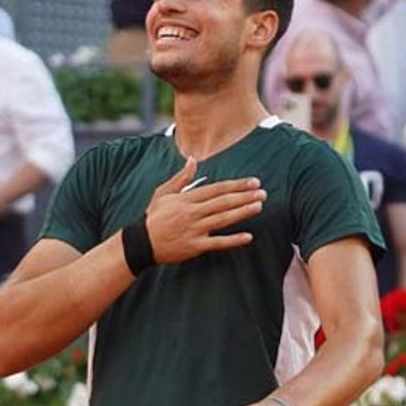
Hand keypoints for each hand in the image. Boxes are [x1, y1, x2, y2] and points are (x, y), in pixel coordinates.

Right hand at [142, 158, 264, 263]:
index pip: (217, 189)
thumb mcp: (163, 193)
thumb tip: (193, 159)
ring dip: (242, 212)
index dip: (236, 185)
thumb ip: (181, 177)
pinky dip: (233, 240)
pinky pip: (217, 243)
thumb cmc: (154, 216)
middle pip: (223, 202)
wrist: (142, 243)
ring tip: (259, 206)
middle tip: (263, 193)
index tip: (253, 182)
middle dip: (245, 197)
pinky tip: (248, 236)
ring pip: (223, 219)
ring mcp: (194, 230)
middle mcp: (192, 213)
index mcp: (187, 199)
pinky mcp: (195, 246)